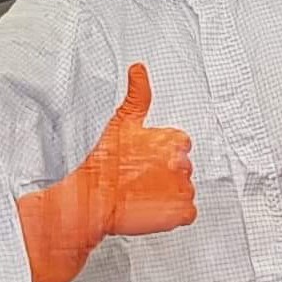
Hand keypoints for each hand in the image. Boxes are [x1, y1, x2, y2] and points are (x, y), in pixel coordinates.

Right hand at [85, 63, 196, 237]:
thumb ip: (138, 94)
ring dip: (168, 194)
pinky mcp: (181, 212)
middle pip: (183, 169)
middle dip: (165, 174)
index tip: (146, 162)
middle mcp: (182, 163)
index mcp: (173, 140)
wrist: (94, 198)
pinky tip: (154, 208)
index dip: (162, 155)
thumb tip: (139, 68)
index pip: (181, 146)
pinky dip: (173, 214)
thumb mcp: (122, 121)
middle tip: (141, 180)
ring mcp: (183, 188)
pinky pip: (187, 213)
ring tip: (144, 194)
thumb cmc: (105, 164)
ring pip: (184, 190)